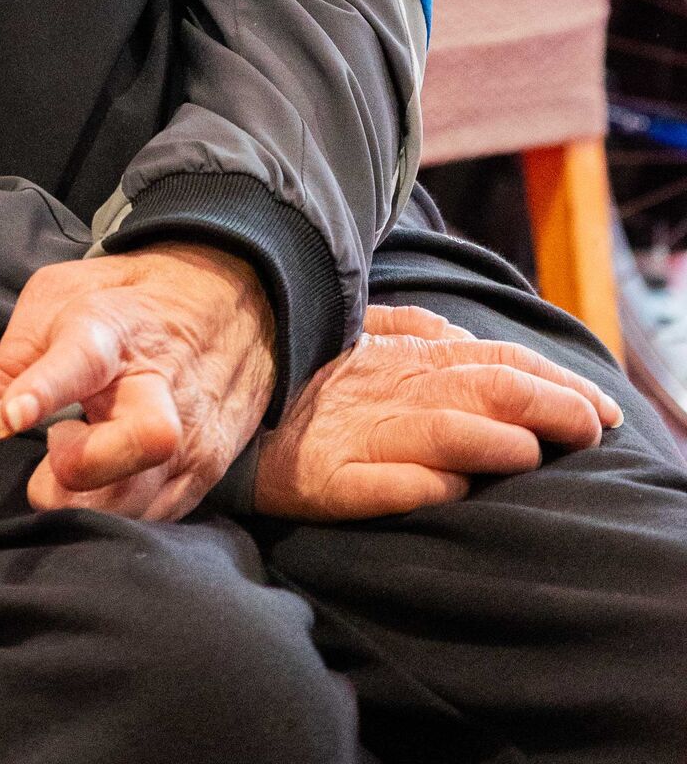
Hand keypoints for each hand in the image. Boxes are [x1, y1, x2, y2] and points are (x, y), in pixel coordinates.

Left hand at [0, 243, 276, 521]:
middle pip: (146, 437)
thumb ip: (16, 355)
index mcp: (114, 329)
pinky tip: (102, 485)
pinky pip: (157, 515)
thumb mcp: (60, 294)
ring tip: (72, 463)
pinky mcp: (209, 469)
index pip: (81, 357)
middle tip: (53, 453)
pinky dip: (119, 513)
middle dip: (88, 465)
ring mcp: (195, 431)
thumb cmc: (127, 302)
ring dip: (93, 502)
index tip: (11, 416)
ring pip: (148, 496)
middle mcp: (162, 384)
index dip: (44, 388)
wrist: (226, 299)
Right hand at [253, 303, 623, 520]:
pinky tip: (453, 490)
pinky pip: (384, 486)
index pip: (496, 361)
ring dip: (495, 443)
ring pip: (442, 433)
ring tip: (531, 454)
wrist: (216, 409)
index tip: (603, 410)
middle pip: (486, 391)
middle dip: (550, 408)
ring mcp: (356, 436)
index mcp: (403, 357)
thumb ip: (414, 329)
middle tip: (591, 430)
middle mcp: (389, 391)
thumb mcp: (358, 337)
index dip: (557, 382)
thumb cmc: (303, 378)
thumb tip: (470, 338)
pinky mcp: (324, 481)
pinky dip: (424, 486)